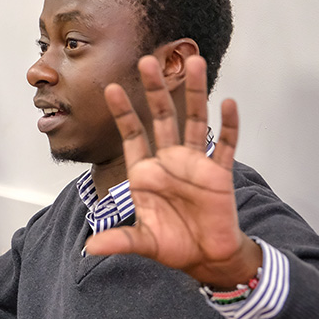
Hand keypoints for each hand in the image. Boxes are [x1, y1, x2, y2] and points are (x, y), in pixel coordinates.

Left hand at [86, 55, 261, 288]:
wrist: (206, 258)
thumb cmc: (172, 245)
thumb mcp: (142, 242)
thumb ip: (119, 240)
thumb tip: (90, 249)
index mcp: (145, 172)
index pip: (131, 134)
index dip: (122, 112)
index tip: (110, 88)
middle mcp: (168, 161)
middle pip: (161, 117)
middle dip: (154, 90)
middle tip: (147, 61)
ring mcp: (194, 164)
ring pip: (194, 120)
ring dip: (195, 93)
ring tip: (196, 61)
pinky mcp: (218, 173)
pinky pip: (224, 144)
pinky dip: (228, 125)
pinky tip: (229, 104)